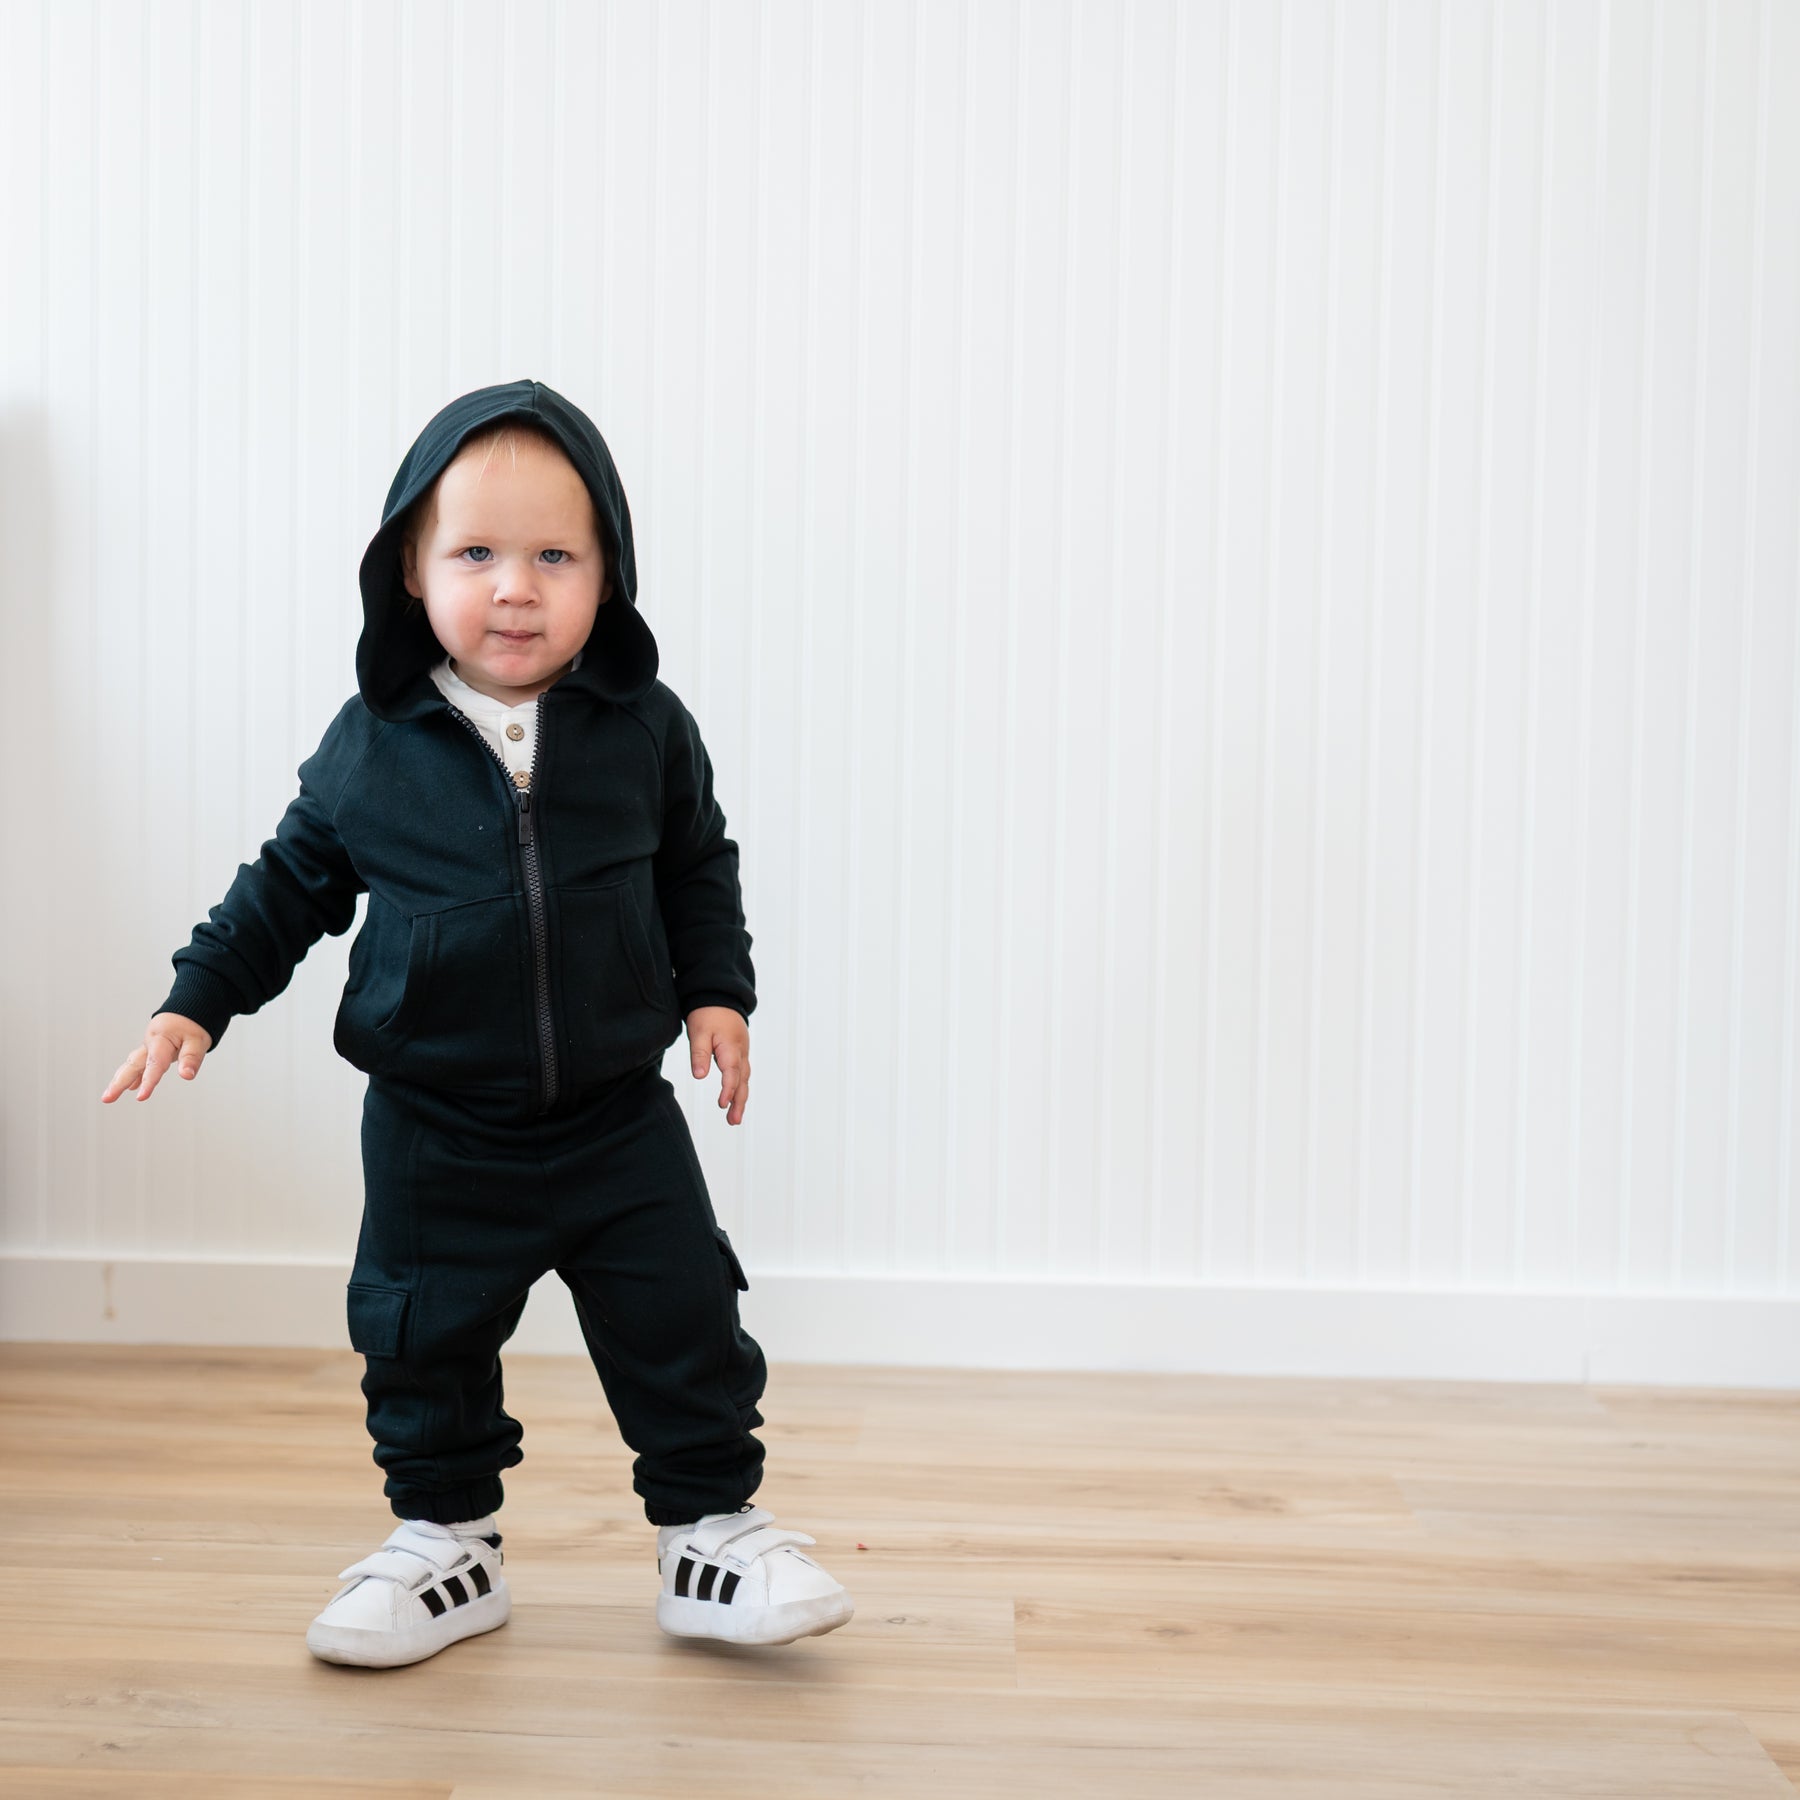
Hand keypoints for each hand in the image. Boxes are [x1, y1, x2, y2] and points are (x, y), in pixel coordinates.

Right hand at [101, 1013, 213, 1103]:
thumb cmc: (194, 1023)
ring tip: (109, 1097)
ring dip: (120, 1080)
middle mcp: (150, 1043)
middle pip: (133, 1065)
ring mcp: (149, 1046)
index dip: (148, 1081)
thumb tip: (186, 1076)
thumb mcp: (199, 1040)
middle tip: (107, 1099)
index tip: (141, 1097)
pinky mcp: (152, 1048)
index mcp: (160, 1039)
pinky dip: (134, 1075)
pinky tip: (131, 1087)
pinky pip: (140, 1063)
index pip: (154, 1064)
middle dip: (119, 1083)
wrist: (191, 1005)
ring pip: (132, 1064)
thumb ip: (191, 1058)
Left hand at [685, 1006, 749, 1125]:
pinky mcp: (740, 1052)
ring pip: (744, 1079)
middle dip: (738, 1102)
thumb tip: (699, 1076)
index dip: (728, 1089)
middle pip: (742, 1080)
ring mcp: (742, 1052)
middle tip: (733, 1121)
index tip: (723, 1104)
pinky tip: (736, 1098)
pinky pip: (743, 1073)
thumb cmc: (707, 1013)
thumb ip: (699, 1054)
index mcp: (731, 1047)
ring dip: (740, 1098)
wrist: (720, 996)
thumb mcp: (698, 1031)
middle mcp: (741, 1052)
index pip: (732, 1072)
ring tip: (734, 1117)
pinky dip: (740, 1087)